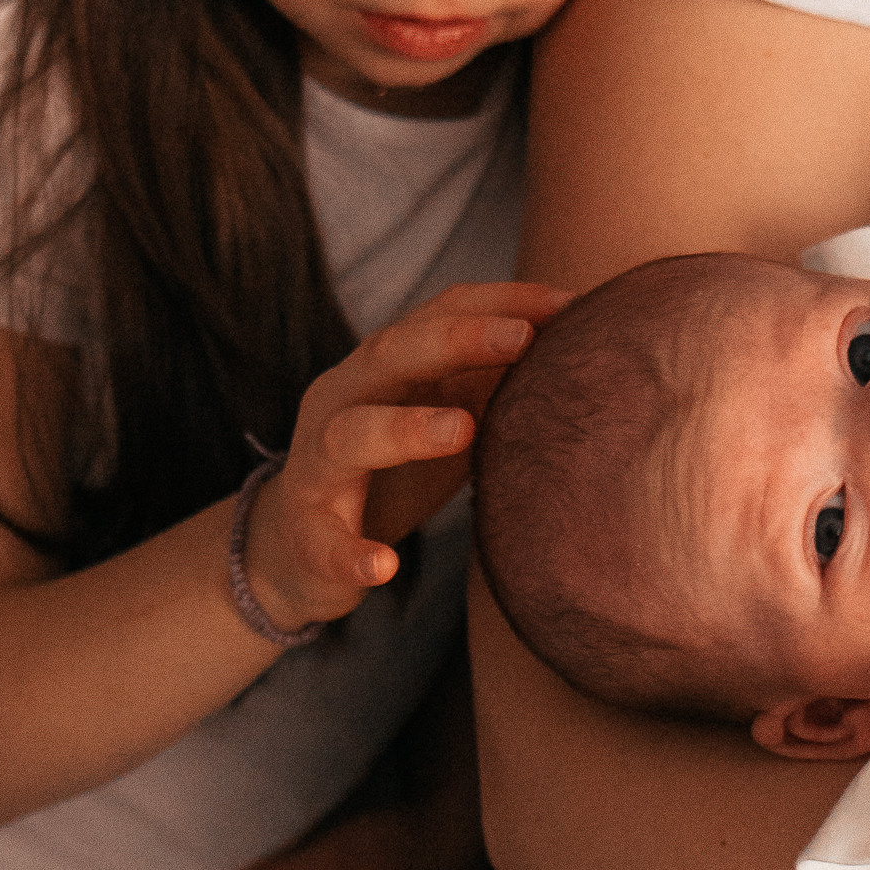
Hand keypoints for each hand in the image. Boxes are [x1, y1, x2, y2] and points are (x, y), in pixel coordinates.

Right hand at [238, 281, 567, 637]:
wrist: (295, 547)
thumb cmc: (388, 468)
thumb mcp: (441, 412)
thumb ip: (489, 377)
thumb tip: (575, 336)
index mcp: (381, 368)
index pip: (437, 314)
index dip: (499, 302)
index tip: (567, 303)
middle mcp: (343, 403)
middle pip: (390, 355)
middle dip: (455, 341)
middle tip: (521, 338)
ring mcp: (316, 467)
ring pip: (350, 435)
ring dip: (405, 429)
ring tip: (462, 431)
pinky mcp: (306, 534)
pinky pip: (325, 542)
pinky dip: (352, 553)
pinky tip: (383, 566)